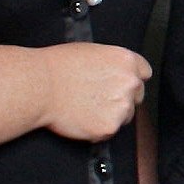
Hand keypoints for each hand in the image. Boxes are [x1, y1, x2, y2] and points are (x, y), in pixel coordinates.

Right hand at [38, 43, 152, 141]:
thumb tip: (115, 74)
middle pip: (137, 96)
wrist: (39, 85)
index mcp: (126, 61)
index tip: (120, 85)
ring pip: (125, 116)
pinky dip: (98, 129)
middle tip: (98, 99)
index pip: (144, 73)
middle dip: (122, 99)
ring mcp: (122, 106)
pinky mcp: (109, 127)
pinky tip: (82, 118)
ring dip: (111, 115)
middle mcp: (130, 83)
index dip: (131, 79)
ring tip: (86, 108)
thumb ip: (111, 64)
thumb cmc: (57, 66)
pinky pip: (109, 131)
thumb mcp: (92, 52)